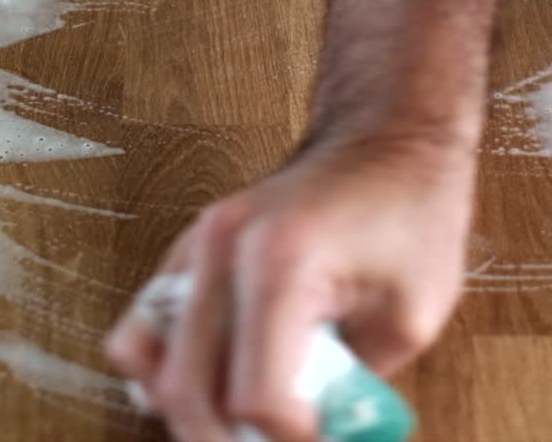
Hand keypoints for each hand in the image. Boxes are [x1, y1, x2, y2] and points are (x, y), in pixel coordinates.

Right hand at [105, 137, 474, 441]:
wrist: (385, 140)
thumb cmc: (409, 215)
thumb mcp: (409, 317)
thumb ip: (350, 385)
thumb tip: (307, 435)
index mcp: (281, 261)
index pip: (256, 394)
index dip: (289, 439)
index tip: (318, 437)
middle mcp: (221, 250)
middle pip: (187, 387)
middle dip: (231, 438)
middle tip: (278, 440)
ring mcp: (195, 246)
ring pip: (144, 360)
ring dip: (190, 410)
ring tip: (239, 420)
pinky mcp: (186, 252)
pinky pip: (142, 327)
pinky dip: (164, 370)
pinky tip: (211, 384)